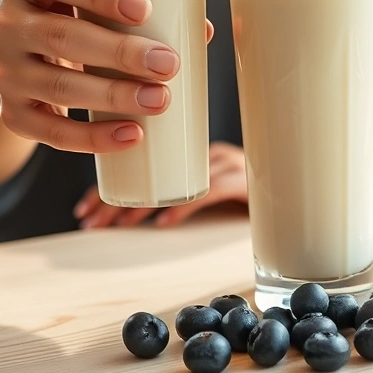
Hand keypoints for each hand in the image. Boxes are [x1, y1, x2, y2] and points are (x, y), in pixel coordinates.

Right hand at [0, 0, 211, 152]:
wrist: (23, 60)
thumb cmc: (73, 18)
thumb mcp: (89, 1)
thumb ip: (136, 7)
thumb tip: (203, 31)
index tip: (144, 9)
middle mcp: (4, 23)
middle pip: (61, 37)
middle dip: (120, 53)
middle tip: (167, 64)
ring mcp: (3, 71)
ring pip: (59, 87)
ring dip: (114, 96)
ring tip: (160, 100)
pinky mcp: (11, 112)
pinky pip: (51, 131)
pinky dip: (93, 138)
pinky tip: (130, 136)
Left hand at [73, 142, 248, 227]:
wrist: (289, 187)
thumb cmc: (239, 191)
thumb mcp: (197, 187)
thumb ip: (169, 193)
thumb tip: (120, 217)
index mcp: (186, 148)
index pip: (136, 162)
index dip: (107, 187)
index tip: (83, 211)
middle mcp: (202, 151)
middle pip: (149, 170)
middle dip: (115, 199)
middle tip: (92, 222)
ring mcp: (224, 164)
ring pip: (175, 181)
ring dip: (144, 205)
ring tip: (120, 224)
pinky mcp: (245, 180)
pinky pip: (212, 191)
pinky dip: (186, 207)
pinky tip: (165, 222)